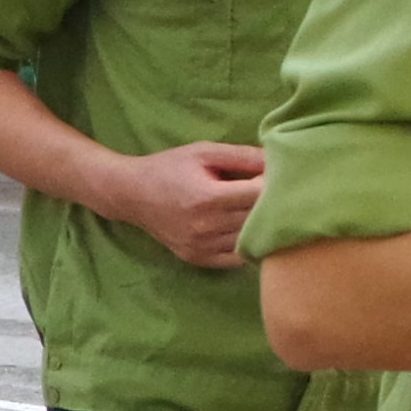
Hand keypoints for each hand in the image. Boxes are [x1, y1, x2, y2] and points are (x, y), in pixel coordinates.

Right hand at [120, 142, 271, 269]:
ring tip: (254, 208)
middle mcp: (205, 227)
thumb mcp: (203, 152)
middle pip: (258, 218)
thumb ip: (242, 155)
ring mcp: (201, 247)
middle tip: (268, 191)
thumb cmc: (169, 167)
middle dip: (269, 203)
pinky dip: (246, 244)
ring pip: (251, 240)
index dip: (272, 183)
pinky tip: (242, 229)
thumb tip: (280, 160)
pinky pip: (238, 258)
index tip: (270, 175)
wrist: (130, 194)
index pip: (259, 195)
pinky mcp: (198, 259)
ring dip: (259, 225)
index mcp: (207, 197)